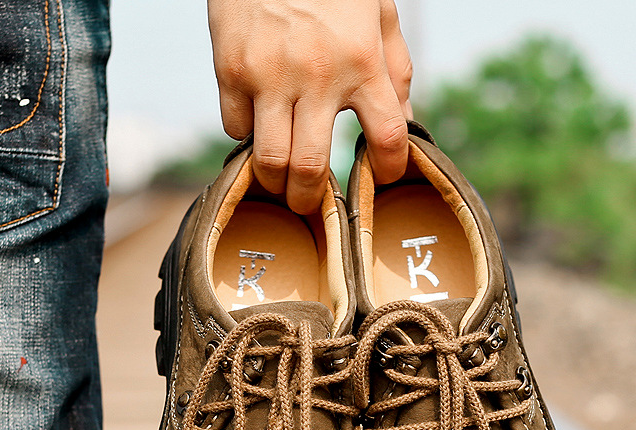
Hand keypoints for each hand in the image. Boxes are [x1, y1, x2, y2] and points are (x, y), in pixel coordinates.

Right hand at [208, 0, 412, 213]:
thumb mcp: (378, 13)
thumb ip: (395, 70)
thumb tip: (404, 121)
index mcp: (362, 62)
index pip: (387, 136)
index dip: (386, 168)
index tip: (379, 177)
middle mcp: (317, 75)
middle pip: (310, 168)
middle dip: (310, 201)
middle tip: (311, 204)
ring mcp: (269, 74)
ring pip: (269, 160)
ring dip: (275, 182)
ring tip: (281, 181)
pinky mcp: (231, 69)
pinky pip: (235, 128)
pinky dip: (246, 136)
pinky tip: (258, 124)